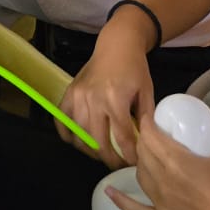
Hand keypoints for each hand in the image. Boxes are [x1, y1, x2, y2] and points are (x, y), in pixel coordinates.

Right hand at [57, 18, 155, 167]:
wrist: (116, 44)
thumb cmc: (134, 68)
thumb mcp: (147, 92)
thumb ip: (146, 119)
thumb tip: (146, 144)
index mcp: (116, 99)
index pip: (122, 138)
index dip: (129, 155)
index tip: (134, 163)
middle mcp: (93, 99)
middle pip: (98, 141)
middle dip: (110, 159)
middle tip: (118, 164)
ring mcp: (78, 96)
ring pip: (79, 136)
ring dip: (90, 151)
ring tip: (101, 154)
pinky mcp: (69, 93)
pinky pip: (62, 121)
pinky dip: (68, 135)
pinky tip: (79, 142)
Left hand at [110, 123, 209, 209]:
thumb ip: (205, 139)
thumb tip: (194, 128)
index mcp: (177, 162)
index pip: (150, 136)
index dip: (146, 123)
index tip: (149, 117)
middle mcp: (164, 182)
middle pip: (143, 153)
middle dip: (145, 139)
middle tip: (153, 134)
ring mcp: (161, 203)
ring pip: (140, 175)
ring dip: (142, 161)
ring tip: (150, 155)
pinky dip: (121, 200)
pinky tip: (109, 191)